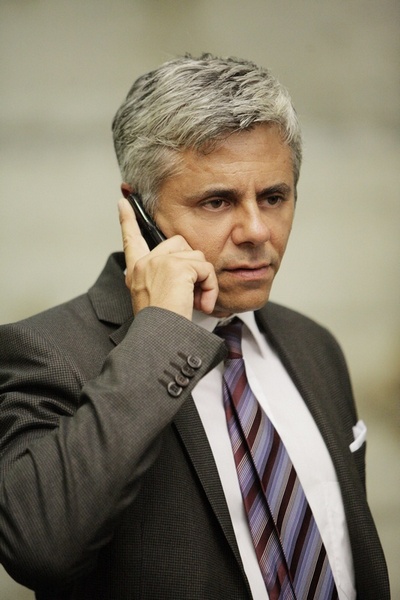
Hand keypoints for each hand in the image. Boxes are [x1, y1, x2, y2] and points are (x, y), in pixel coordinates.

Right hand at [118, 198, 218, 319]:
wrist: (160, 340)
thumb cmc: (162, 327)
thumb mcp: (157, 299)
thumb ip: (166, 279)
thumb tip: (189, 269)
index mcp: (136, 271)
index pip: (131, 239)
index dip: (127, 220)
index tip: (123, 202)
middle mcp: (144, 263)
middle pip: (178, 243)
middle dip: (193, 265)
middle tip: (192, 294)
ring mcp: (158, 262)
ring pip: (197, 256)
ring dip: (204, 280)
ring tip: (197, 302)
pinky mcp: (176, 267)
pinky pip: (205, 268)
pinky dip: (210, 287)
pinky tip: (202, 304)